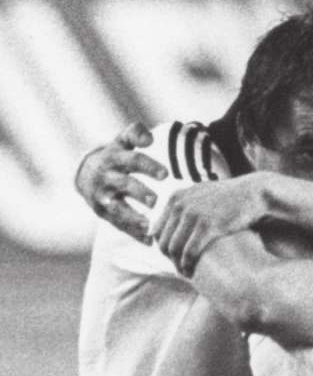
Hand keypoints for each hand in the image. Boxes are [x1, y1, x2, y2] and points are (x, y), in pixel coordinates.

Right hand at [75, 122, 164, 243]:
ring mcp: (102, 197)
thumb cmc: (115, 156)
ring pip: (117, 208)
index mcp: (113, 158)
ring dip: (133, 217)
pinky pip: (118, 225)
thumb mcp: (122, 141)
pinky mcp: (103, 213)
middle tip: (156, 201)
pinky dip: (133, 233)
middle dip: (139, 192)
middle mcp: (106, 178)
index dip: (148, 166)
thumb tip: (149, 138)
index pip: (132, 160)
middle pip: (123, 185)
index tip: (165, 174)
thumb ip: (135, 134)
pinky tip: (149, 241)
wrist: (85, 173)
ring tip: (150, 225)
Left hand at [153, 173, 269, 275]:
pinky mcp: (209, 227)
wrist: (253, 193)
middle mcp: (181, 205)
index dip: (162, 247)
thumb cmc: (229, 197)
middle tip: (178, 269)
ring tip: (184, 273)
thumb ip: (181, 204)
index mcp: (176, 197)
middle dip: (168, 259)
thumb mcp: (201, 193)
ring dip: (177, 265)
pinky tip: (192, 273)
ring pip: (174, 248)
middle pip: (163, 241)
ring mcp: (194, 215)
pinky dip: (188, 265)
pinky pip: (190, 252)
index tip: (172, 257)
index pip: (156, 230)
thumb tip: (160, 223)